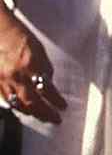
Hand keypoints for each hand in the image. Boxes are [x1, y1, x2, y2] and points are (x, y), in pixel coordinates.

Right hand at [0, 8, 64, 123]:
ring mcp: (3, 80)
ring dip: (32, 112)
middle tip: (55, 118)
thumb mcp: (39, 51)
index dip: (56, 101)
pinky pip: (7, 99)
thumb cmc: (18, 36)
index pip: (47, 90)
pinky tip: (23, 109)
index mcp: (30, 65)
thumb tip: (49, 85)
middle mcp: (16, 75)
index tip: (63, 107)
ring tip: (41, 116)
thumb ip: (44, 69)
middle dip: (46, 113)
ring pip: (18, 104)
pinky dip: (17, 106)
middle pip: (33, 103)